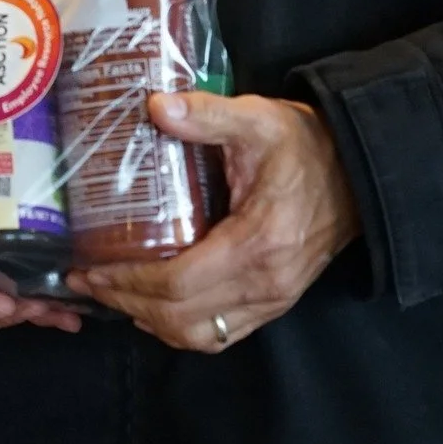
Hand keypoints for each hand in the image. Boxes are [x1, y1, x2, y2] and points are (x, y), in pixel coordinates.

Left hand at [67, 90, 360, 350]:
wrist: (357, 172)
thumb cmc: (304, 146)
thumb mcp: (258, 119)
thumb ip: (208, 114)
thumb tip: (156, 107)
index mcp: (257, 244)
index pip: (179, 283)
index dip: (128, 282)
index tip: (89, 270)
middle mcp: (266, 285)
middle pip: (182, 318)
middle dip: (126, 302)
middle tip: (85, 282)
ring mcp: (273, 300)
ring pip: (202, 336)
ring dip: (152, 321)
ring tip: (112, 293)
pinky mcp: (276, 302)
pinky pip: (222, 333)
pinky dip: (182, 327)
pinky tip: (154, 304)